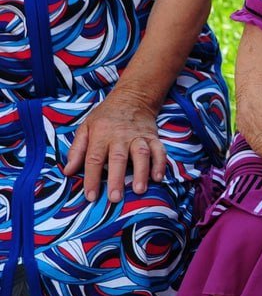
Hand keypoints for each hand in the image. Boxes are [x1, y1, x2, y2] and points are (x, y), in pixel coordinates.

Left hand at [63, 87, 165, 202]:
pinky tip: (158, 177)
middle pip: (118, 158)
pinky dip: (160, 163)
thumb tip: (68, 171)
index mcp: (101, 134)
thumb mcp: (86, 127)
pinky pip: (159, 150)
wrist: (133, 97)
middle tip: (115, 197)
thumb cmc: (106, 117)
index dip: (92, 178)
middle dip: (117, 178)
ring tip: (139, 190)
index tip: (91, 196)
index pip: (94, 158)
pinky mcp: (153, 137)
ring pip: (141, 154)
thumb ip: (77, 150)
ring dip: (141, 172)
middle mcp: (120, 136)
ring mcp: (138, 136)